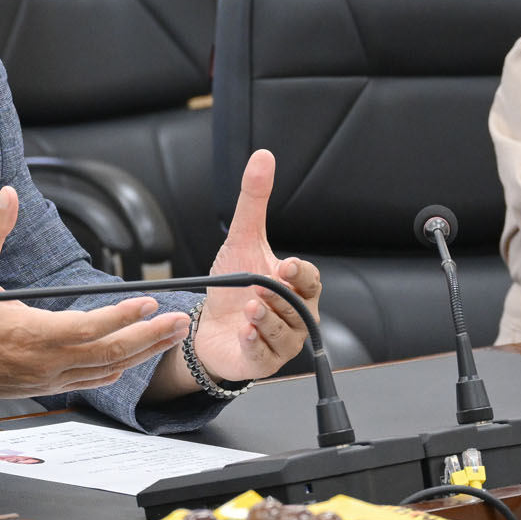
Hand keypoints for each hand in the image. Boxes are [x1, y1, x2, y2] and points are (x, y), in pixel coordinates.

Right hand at [0, 186, 191, 417]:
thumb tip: (8, 196)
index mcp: (28, 334)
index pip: (88, 328)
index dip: (122, 316)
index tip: (148, 302)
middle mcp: (43, 362)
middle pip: (110, 354)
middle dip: (150, 338)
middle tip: (180, 322)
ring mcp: (47, 378)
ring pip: (106, 371)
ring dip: (142, 354)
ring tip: (170, 336)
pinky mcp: (45, 386)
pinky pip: (91, 381)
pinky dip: (118, 369)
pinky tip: (133, 357)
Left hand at [185, 149, 320, 384]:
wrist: (210, 327)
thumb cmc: (233, 286)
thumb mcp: (241, 240)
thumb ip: (254, 202)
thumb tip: (263, 157)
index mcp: (296, 287)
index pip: (310, 279)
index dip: (300, 273)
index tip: (286, 265)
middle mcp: (296, 315)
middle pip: (301, 308)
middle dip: (282, 299)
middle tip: (262, 289)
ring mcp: (282, 341)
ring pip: (286, 332)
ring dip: (268, 320)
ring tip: (251, 308)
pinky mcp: (263, 362)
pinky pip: (267, 355)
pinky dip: (258, 344)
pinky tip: (246, 332)